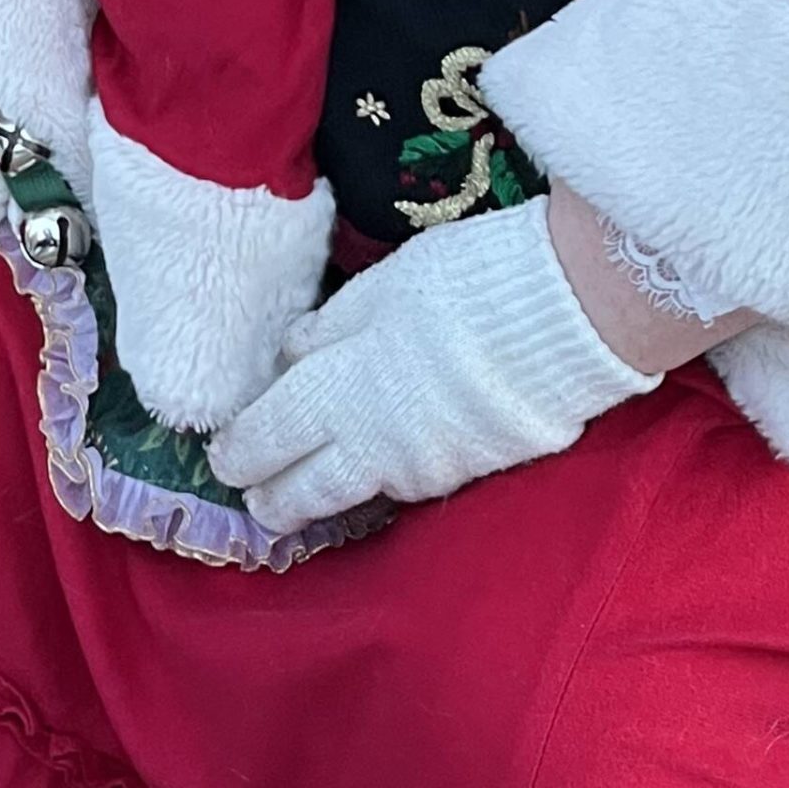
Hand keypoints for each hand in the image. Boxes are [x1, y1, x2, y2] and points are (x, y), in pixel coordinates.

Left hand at [208, 198, 657, 534]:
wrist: (567, 320)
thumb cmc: (463, 284)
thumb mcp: (380, 288)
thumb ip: (331, 328)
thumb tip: (291, 355)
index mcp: (342, 388)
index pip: (273, 432)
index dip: (243, 449)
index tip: (221, 457)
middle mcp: (376, 442)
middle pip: (309, 484)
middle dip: (274, 495)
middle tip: (252, 501)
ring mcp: (426, 465)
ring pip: (357, 493)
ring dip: (321, 498)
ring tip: (296, 503)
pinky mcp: (470, 470)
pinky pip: (407, 484)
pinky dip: (379, 483)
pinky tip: (372, 475)